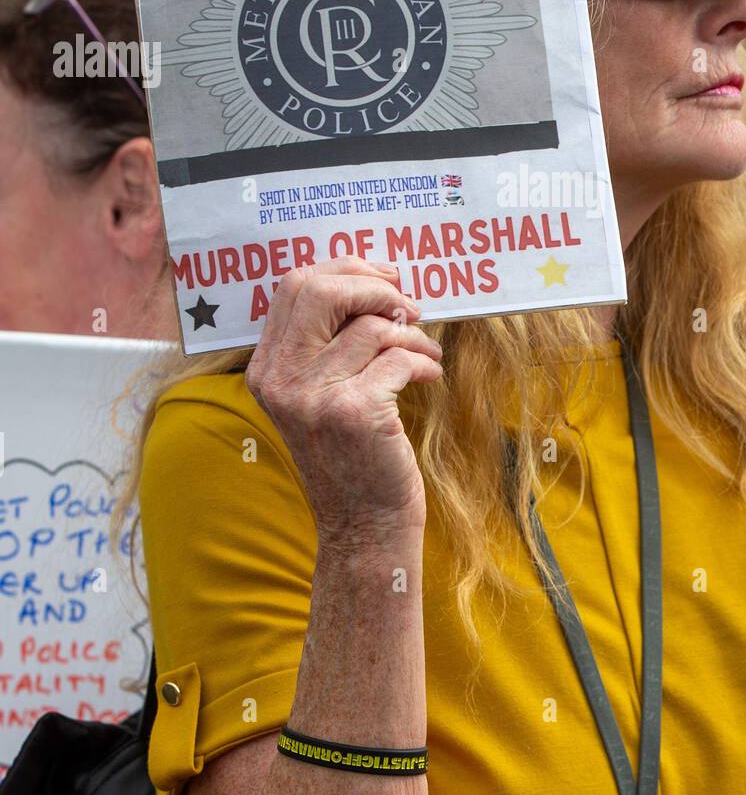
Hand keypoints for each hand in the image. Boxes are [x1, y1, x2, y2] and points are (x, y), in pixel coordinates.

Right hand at [245, 256, 442, 544]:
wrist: (365, 524)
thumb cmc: (353, 454)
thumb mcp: (320, 395)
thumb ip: (327, 343)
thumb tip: (373, 280)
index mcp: (267, 368)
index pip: (295, 286)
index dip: (345, 270)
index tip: (384, 278)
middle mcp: (280, 379)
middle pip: (322, 290)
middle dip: (375, 287)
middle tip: (408, 307)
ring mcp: (314, 397)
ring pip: (372, 326)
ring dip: (413, 335)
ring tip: (426, 355)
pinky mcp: (353, 412)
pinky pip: (398, 358)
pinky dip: (423, 362)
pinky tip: (429, 377)